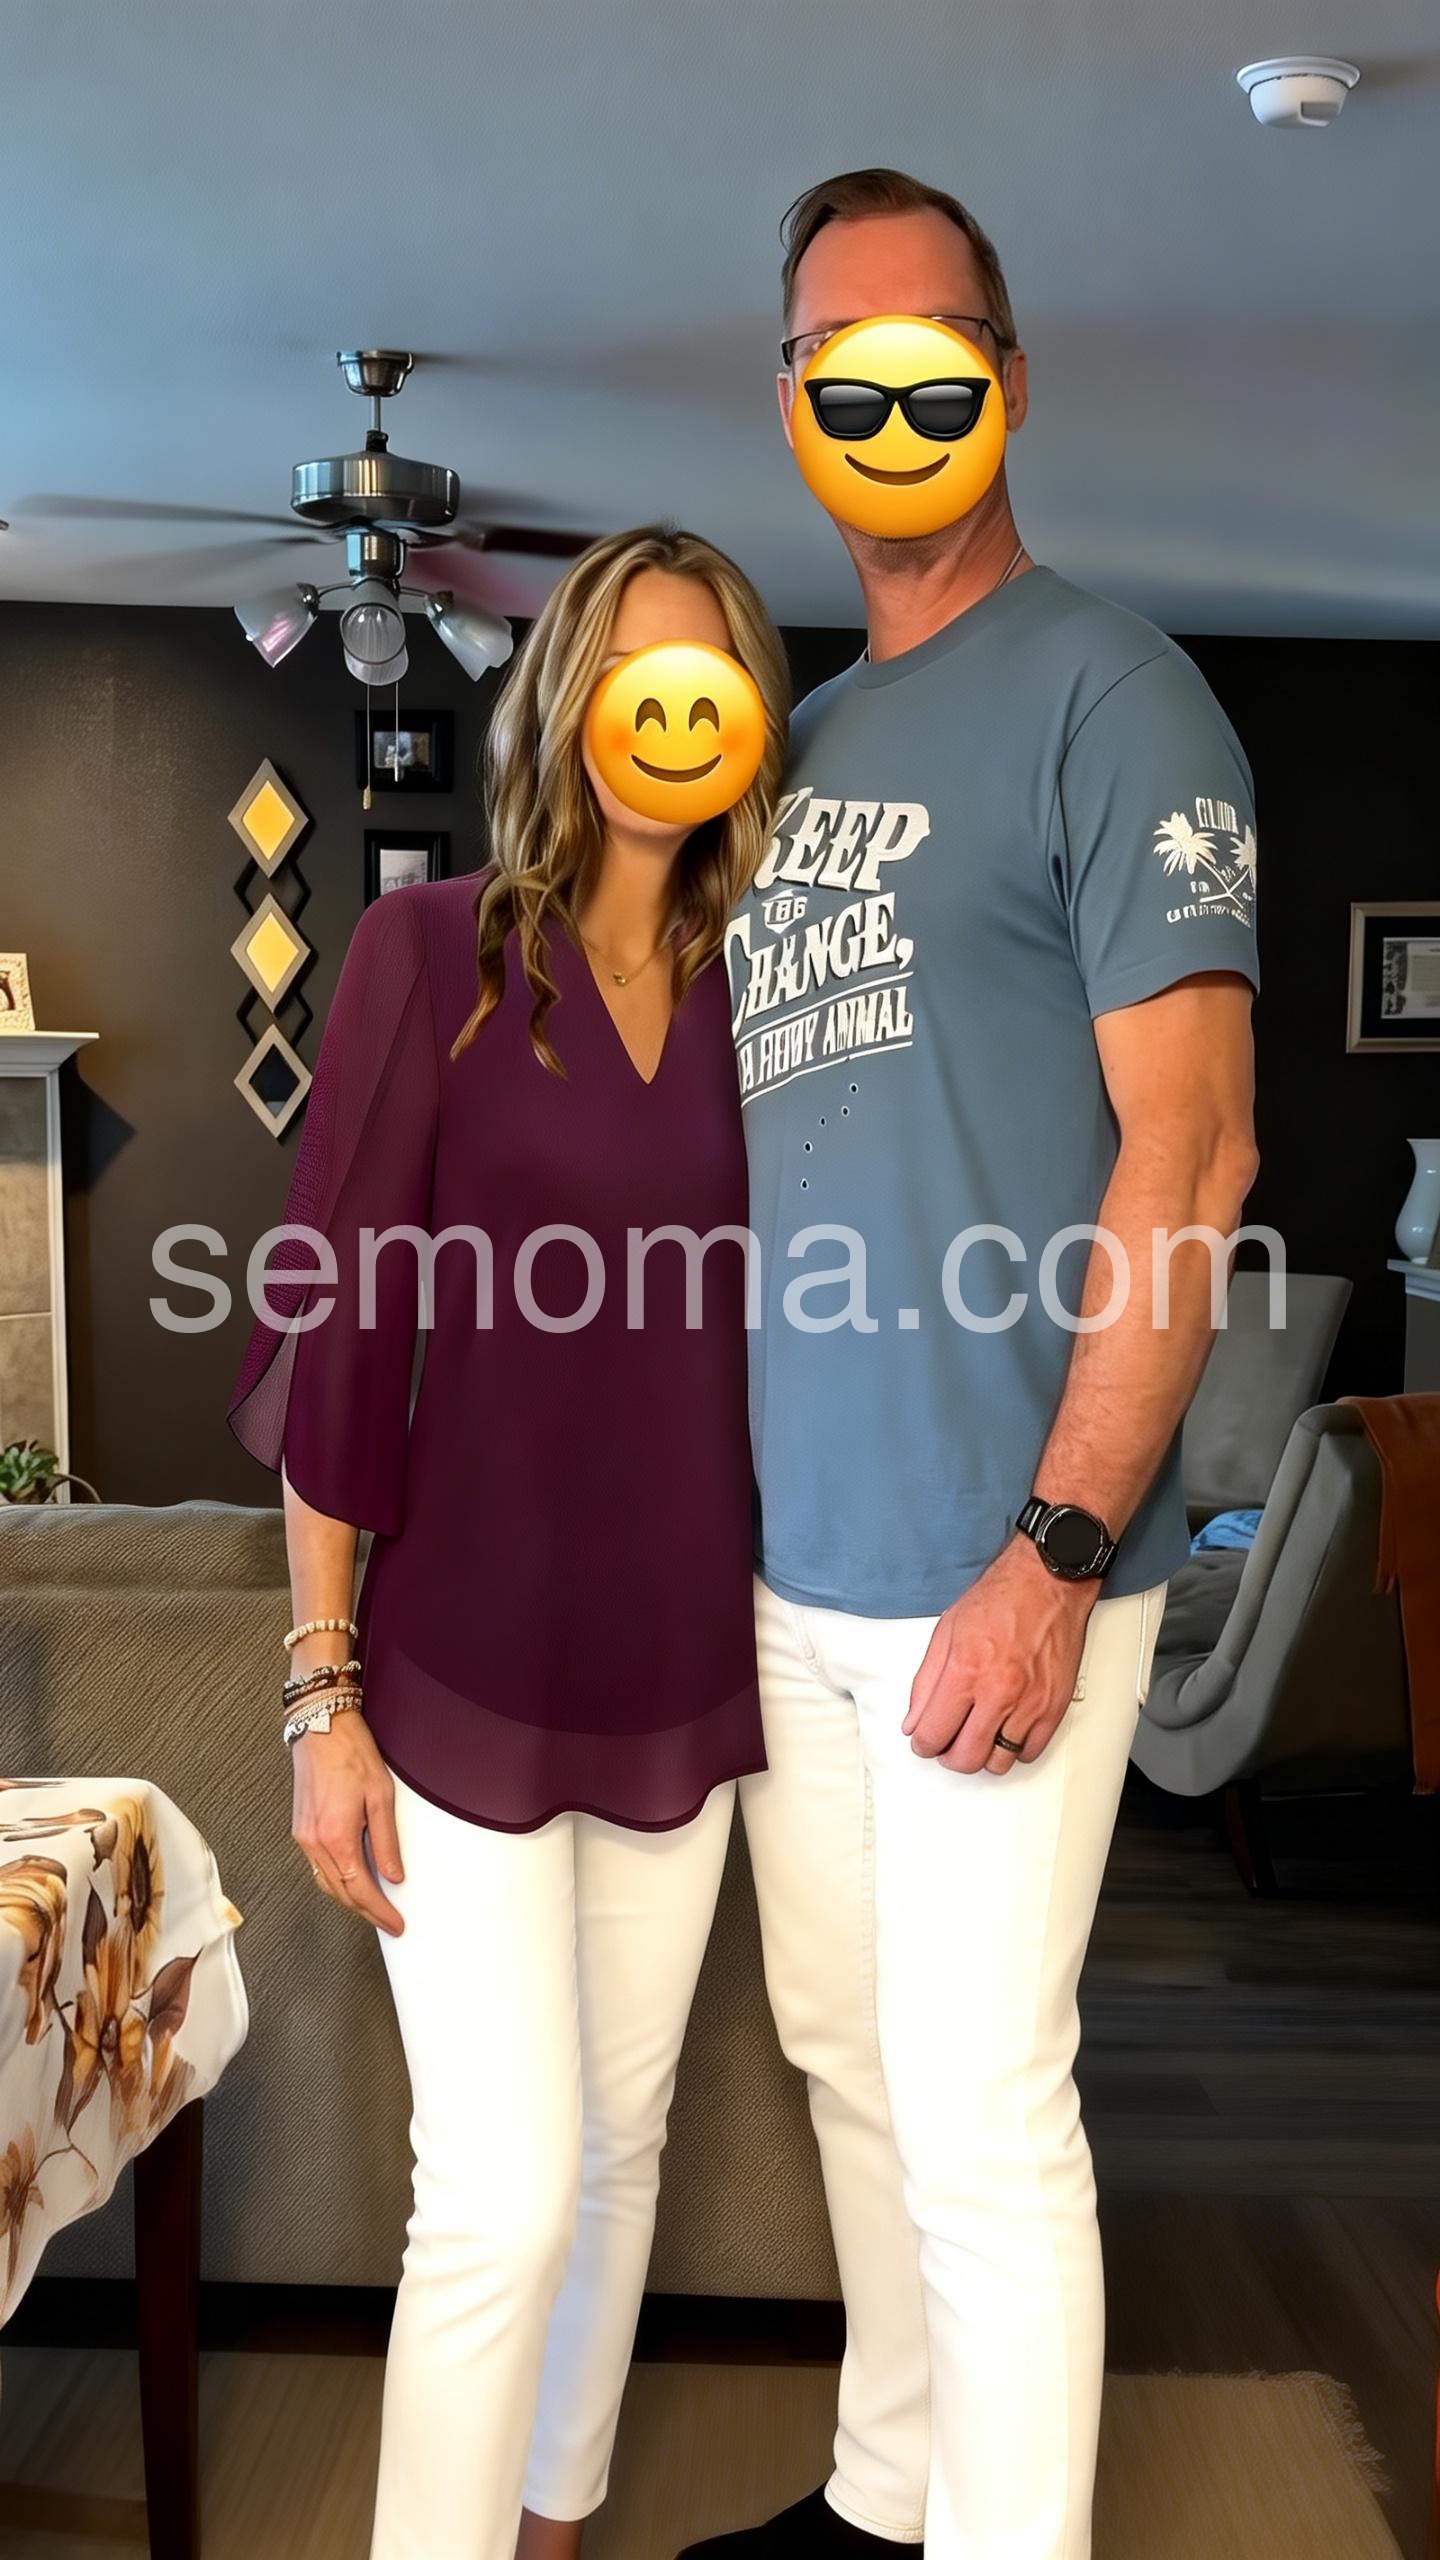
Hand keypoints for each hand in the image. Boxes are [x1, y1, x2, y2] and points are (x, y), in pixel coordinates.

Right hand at [291, 1713, 405, 1933]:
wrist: (322, 1728)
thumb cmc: (351, 1754)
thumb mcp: (381, 1797)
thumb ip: (386, 1842)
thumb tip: (393, 1876)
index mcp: (336, 1837)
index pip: (359, 1889)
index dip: (379, 1911)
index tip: (394, 1924)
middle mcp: (314, 1842)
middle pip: (340, 1893)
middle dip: (365, 1912)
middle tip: (388, 1923)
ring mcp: (303, 1837)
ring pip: (325, 1883)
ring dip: (348, 1900)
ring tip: (372, 1907)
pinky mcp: (300, 1829)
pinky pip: (317, 1868)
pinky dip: (334, 1882)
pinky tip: (349, 1881)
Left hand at [903, 1536, 1096, 1775]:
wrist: (1047, 1582)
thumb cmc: (1001, 1599)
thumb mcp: (946, 1632)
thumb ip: (926, 1683)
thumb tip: (915, 1720)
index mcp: (965, 1671)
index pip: (933, 1734)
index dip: (922, 1744)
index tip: (923, 1741)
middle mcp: (998, 1691)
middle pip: (965, 1758)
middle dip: (949, 1756)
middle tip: (947, 1743)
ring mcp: (1029, 1702)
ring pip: (999, 1762)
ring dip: (983, 1755)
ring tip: (977, 1736)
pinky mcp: (1054, 1706)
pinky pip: (1030, 1752)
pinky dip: (1014, 1749)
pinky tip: (1006, 1731)